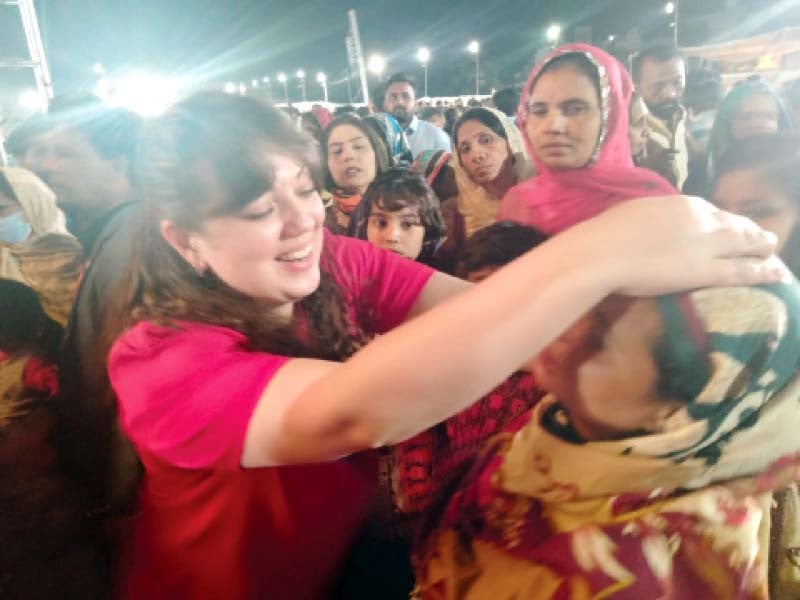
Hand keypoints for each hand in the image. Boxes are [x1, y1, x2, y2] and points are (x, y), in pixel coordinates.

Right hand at [571, 195, 783, 296]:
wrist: (603, 251)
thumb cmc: (606, 233)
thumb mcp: (632, 212)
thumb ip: (652, 216)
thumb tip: (651, 221)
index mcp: (680, 203)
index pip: (710, 210)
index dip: (722, 220)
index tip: (728, 226)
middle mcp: (701, 219)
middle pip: (735, 224)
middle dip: (752, 231)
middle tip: (765, 238)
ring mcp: (706, 245)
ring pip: (746, 244)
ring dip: (764, 248)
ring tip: (775, 252)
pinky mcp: (706, 271)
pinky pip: (742, 271)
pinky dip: (763, 272)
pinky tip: (778, 274)